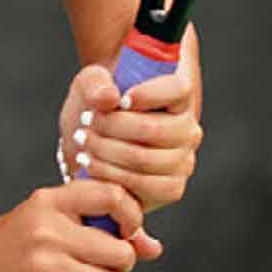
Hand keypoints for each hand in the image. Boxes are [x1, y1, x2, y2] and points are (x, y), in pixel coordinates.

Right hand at [0, 182, 162, 271]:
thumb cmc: (23, 240)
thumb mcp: (55, 217)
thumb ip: (103, 224)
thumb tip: (152, 248)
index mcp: (51, 201)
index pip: (111, 195)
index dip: (132, 215)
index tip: (127, 230)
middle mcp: (48, 230)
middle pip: (120, 252)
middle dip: (122, 263)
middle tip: (105, 264)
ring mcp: (44, 265)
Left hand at [58, 62, 202, 213]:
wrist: (95, 141)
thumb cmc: (99, 107)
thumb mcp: (90, 84)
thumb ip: (96, 83)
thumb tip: (109, 98)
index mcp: (179, 95)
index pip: (178, 89)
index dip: (148, 94)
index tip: (119, 100)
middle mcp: (188, 129)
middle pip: (152, 129)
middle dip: (110, 126)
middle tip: (85, 121)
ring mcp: (183, 161)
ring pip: (143, 159)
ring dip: (104, 150)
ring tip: (83, 140)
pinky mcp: (171, 188)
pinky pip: (142, 185)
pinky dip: (109, 175)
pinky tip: (91, 163)